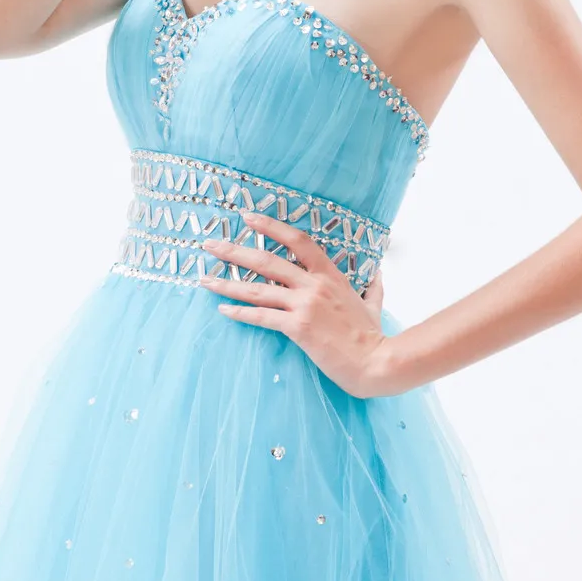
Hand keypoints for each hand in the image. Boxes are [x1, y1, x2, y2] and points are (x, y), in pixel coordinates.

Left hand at [198, 212, 399, 397]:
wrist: (376, 362)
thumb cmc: (372, 335)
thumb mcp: (373, 303)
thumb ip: (373, 285)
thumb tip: (378, 274)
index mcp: (330, 274)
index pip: (297, 240)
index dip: (271, 227)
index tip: (248, 218)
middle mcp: (313, 285)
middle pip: (267, 260)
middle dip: (234, 251)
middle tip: (210, 245)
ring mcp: (304, 305)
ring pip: (257, 289)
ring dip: (226, 283)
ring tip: (204, 278)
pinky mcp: (297, 328)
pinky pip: (261, 317)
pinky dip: (239, 313)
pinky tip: (222, 310)